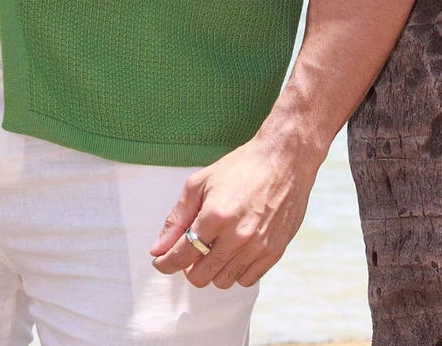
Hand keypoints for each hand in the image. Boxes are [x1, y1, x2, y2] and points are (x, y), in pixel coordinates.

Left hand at [148, 133, 321, 287]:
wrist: (283, 161)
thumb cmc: (240, 168)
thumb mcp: (199, 184)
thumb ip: (177, 218)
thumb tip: (158, 248)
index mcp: (215, 216)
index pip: (182, 255)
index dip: (166, 262)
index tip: (160, 262)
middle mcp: (237, 236)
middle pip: (201, 276)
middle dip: (188, 267)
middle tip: (190, 250)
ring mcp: (258, 247)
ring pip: (223, 281)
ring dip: (212, 270)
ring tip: (213, 248)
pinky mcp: (274, 253)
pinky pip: (247, 280)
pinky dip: (235, 271)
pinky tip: (233, 251)